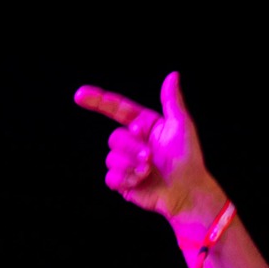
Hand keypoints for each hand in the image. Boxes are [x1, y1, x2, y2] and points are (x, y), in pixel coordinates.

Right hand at [74, 72, 223, 225]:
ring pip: (111, 159)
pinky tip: (140, 182)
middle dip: (131, 148)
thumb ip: (171, 101)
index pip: (117, 109)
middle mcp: (133, 143)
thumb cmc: (189, 159)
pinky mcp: (123, 183)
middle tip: (150, 157)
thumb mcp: (181, 125)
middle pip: (114, 138)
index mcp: (144, 125)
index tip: (79, 95)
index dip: (97, 101)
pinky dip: (126, 179)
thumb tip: (172, 75)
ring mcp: (126, 163)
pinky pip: (110, 178)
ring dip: (131, 166)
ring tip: (149, 172)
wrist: (187, 192)